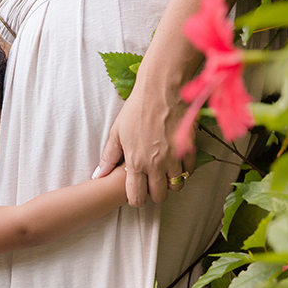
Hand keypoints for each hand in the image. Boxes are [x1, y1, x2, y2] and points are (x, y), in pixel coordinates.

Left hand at [95, 80, 194, 205]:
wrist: (162, 88)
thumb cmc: (136, 108)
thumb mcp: (117, 132)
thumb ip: (108, 157)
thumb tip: (98, 175)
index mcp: (136, 163)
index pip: (136, 198)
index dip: (136, 199)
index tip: (137, 190)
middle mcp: (156, 165)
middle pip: (159, 197)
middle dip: (155, 193)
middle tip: (152, 181)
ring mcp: (174, 157)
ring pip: (176, 185)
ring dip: (171, 181)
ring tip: (166, 170)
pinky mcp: (188, 148)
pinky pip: (189, 169)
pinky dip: (184, 168)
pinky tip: (177, 158)